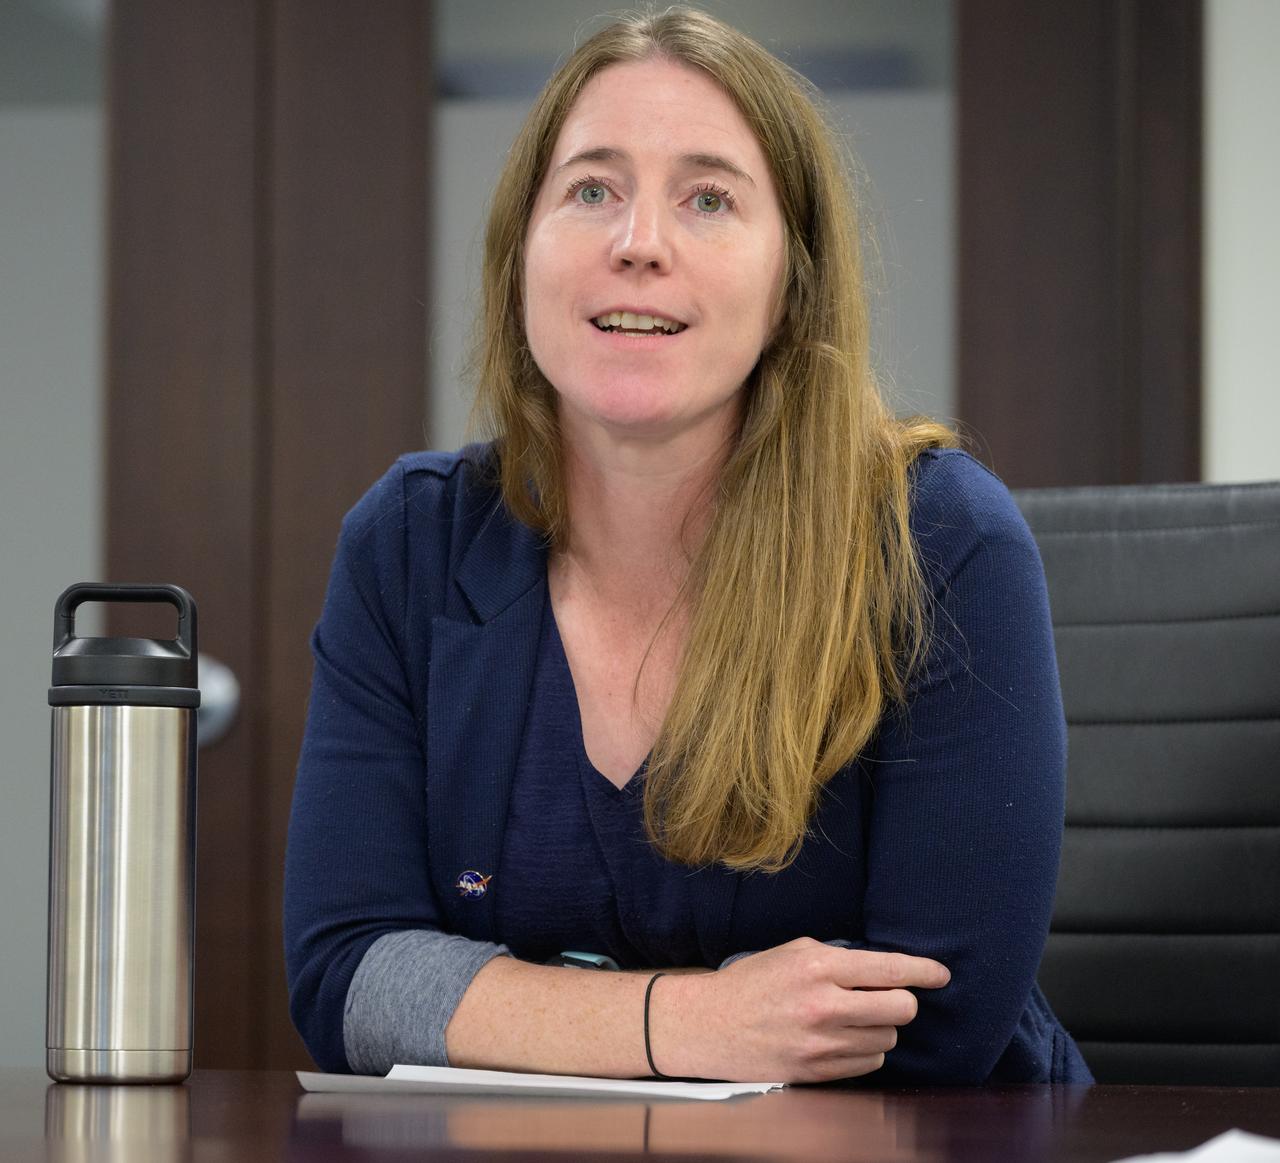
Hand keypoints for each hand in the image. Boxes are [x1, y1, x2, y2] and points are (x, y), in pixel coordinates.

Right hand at [651, 938, 949, 1082]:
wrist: (711, 1025)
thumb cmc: (754, 982)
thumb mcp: (794, 952)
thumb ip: (840, 957)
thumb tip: (885, 968)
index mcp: (818, 965)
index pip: (889, 968)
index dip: (924, 970)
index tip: (942, 974)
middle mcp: (824, 1005)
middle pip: (900, 1008)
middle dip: (904, 1001)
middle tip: (891, 996)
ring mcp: (822, 1043)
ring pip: (888, 1038)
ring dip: (880, 1027)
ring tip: (853, 1018)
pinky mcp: (818, 1072)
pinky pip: (869, 1063)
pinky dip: (865, 1050)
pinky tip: (844, 1038)